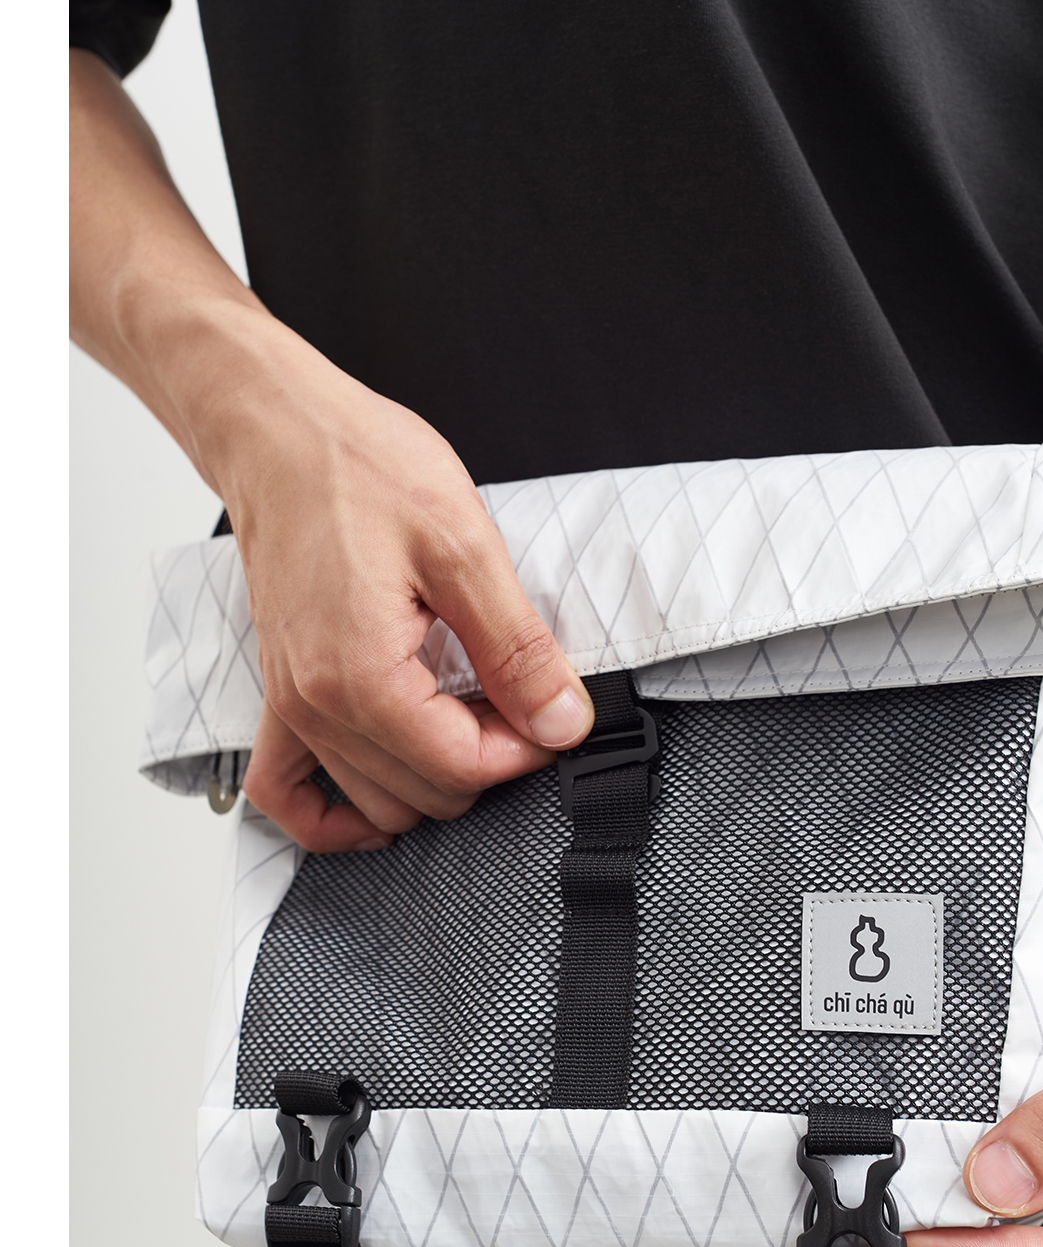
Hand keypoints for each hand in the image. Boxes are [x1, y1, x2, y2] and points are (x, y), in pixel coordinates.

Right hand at [69, 51, 593, 853]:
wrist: (277, 431)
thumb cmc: (358, 467)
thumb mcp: (465, 547)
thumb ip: (517, 649)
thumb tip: (561, 721)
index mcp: (360, 676)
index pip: (462, 769)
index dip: (526, 750)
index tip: (552, 709)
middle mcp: (314, 707)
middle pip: (424, 797)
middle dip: (486, 762)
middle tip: (517, 700)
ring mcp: (289, 708)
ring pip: (375, 807)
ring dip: (433, 781)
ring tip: (468, 715)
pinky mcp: (278, 697)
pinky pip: (290, 796)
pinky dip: (340, 814)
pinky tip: (388, 788)